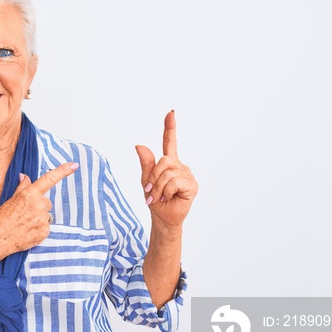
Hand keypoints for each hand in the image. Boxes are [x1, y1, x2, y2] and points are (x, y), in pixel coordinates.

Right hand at [0, 162, 78, 254]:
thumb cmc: (0, 219)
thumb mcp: (10, 199)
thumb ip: (22, 187)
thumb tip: (25, 176)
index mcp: (29, 194)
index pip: (49, 179)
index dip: (63, 171)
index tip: (74, 165)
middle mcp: (38, 205)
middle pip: (46, 202)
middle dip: (38, 206)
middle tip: (23, 214)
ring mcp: (43, 219)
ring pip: (46, 215)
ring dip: (38, 218)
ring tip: (24, 224)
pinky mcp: (45, 232)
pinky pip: (45, 227)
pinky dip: (38, 229)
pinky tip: (27, 231)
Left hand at [135, 111, 197, 228]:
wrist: (163, 217)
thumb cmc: (155, 199)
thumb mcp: (146, 180)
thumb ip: (145, 163)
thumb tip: (139, 145)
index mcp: (169, 162)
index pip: (170, 142)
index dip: (170, 127)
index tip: (170, 113)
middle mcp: (180, 166)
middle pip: (164, 161)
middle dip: (153, 177)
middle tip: (150, 191)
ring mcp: (187, 174)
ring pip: (168, 173)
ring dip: (158, 187)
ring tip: (159, 197)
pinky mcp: (192, 185)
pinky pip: (175, 182)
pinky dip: (167, 191)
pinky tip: (169, 198)